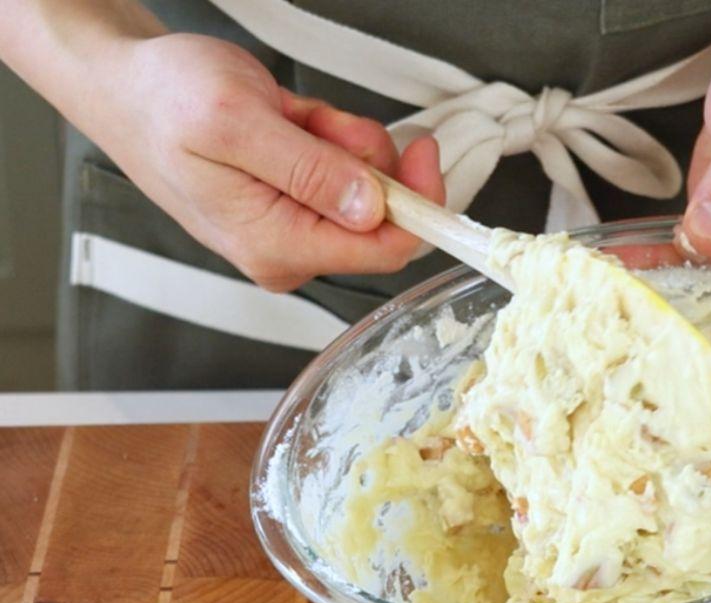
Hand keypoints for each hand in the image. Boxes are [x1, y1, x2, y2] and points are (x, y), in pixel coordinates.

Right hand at [91, 33, 443, 290]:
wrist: (129, 84)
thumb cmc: (163, 102)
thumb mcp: (236, 123)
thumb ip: (309, 170)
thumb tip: (370, 207)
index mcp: (276, 247)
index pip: (382, 251)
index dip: (416, 204)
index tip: (423, 155)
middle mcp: (289, 249)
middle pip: (381, 219)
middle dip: (366, 160)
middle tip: (322, 125)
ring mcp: (294, 226)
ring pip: (368, 188)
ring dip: (345, 142)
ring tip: (293, 120)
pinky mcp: (298, 201)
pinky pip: (347, 170)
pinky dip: (332, 136)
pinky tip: (292, 123)